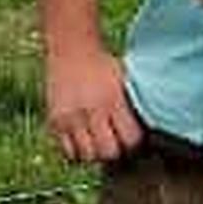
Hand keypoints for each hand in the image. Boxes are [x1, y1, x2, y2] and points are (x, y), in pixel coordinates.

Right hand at [45, 41, 143, 165]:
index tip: (131, 136)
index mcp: (114, 100)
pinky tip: (83, 139)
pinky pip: (68, 151)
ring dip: (96, 153)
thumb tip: (146, 130)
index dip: (133, 141)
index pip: (131, 139)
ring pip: (88, 155)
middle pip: (109, 152)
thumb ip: (132, 105)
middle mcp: (92, 111)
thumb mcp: (124, 81)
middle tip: (115, 142)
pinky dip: (77, 151)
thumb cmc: (102, 65)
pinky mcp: (55, 121)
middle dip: (116, 151)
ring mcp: (72, 118)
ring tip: (98, 142)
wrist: (71, 48)